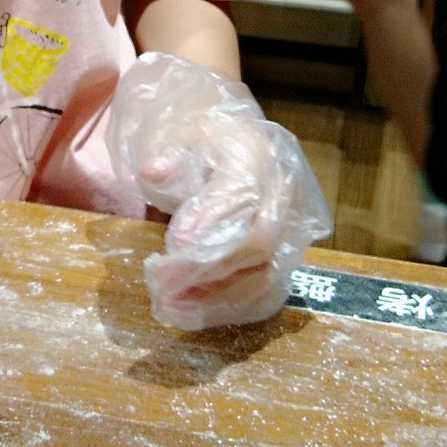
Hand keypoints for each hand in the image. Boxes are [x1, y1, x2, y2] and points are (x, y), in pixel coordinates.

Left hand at [111, 54, 331, 329]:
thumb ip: (166, 155)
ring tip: (169, 306)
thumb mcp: (175, 134)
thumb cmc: (196, 141)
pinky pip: (266, 297)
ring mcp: (293, 232)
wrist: (229, 144)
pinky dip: (228, 310)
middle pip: (259, 244)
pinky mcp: (286, 261)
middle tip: (158, 281)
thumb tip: (153, 170)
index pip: (244, 195)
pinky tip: (190, 312)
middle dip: (205, 270)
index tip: (173, 245)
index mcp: (259, 152)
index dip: (212, 223)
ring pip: (267, 279)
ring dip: (215, 300)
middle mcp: (288, 194)